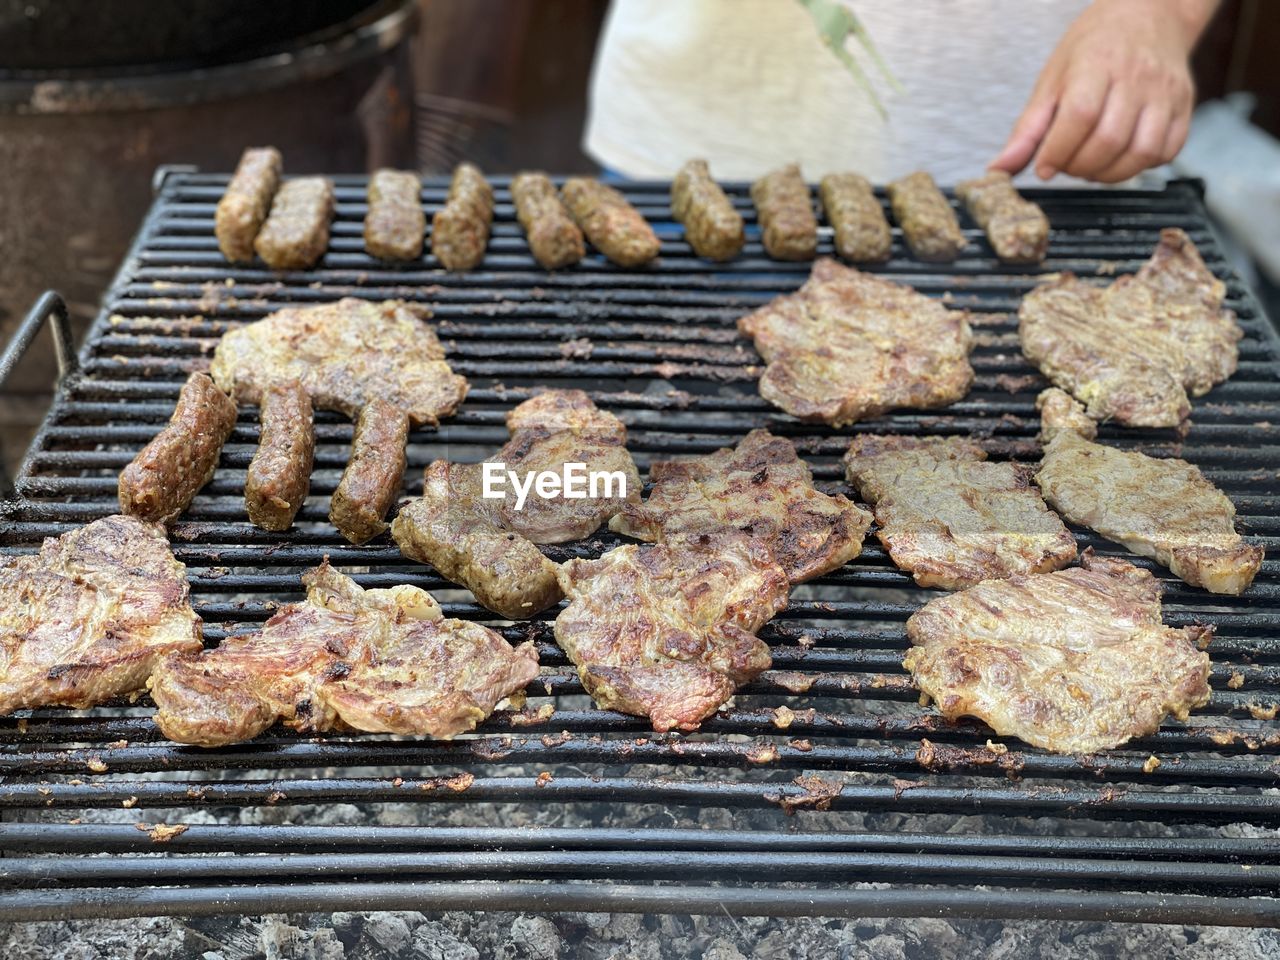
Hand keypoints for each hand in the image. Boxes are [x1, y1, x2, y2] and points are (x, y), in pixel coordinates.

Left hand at [991, 0, 1216, 182]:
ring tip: (1091, 166)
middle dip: (1079, 167)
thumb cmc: (1094, 48)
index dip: (1058, 151)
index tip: (1044, 167)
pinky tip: (1120, 158)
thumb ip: (1027, 129)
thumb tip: (999, 169)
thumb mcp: (1052, 79)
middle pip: (1109, 139)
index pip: (1080, 115)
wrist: (1149, 14)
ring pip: (1141, 151)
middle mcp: (1137, 77)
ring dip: (1109, 174)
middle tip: (1067, 165)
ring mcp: (1166, 91)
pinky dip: (1140, 166)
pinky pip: (1167, 151)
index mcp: (1097, 64)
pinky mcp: (1185, 105)